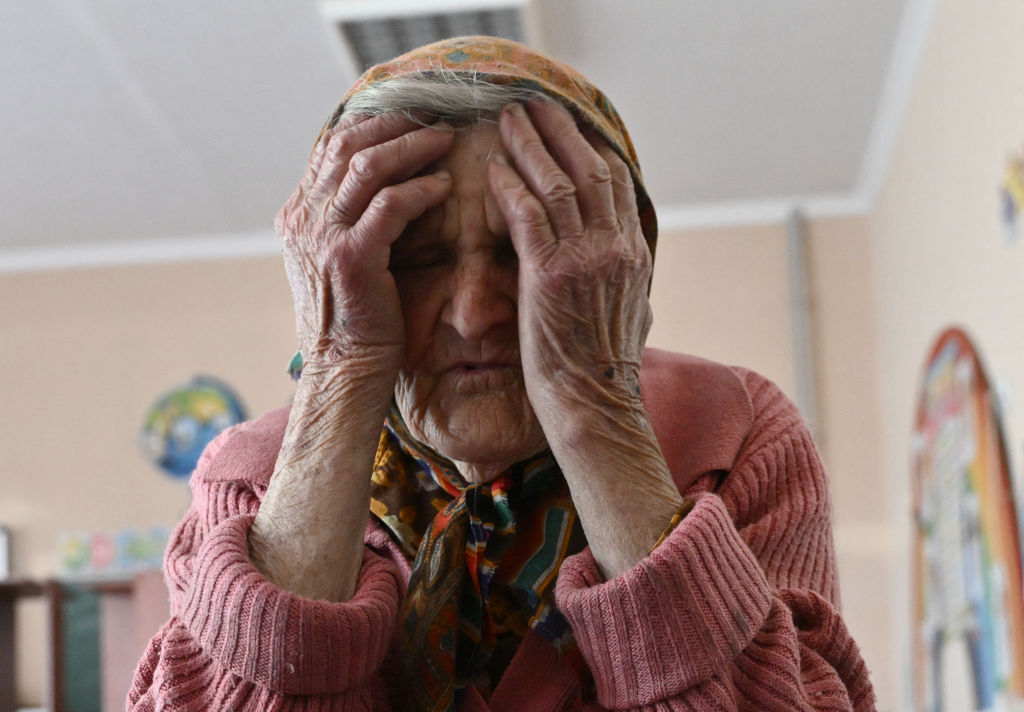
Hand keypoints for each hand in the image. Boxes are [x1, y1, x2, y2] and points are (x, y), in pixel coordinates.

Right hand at [275, 114, 454, 377]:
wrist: (345, 370)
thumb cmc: (354, 320)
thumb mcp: (338, 261)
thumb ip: (347, 221)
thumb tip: (383, 184)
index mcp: (298, 215)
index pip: (330, 146)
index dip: (372, 123)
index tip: (411, 114)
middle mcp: (303, 219)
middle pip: (347, 144)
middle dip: (394, 124)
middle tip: (434, 117)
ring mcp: (323, 236)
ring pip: (367, 165)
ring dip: (412, 146)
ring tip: (445, 139)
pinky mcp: (352, 257)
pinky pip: (390, 205)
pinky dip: (420, 190)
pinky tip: (444, 186)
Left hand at [487, 100, 652, 423]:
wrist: (595, 409)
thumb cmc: (603, 373)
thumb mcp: (629, 317)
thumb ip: (627, 282)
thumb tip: (630, 270)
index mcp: (633, 255)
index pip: (615, 184)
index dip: (589, 147)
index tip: (568, 126)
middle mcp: (616, 249)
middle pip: (588, 169)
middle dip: (560, 131)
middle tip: (534, 104)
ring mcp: (587, 259)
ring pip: (557, 183)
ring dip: (530, 145)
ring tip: (508, 119)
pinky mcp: (551, 276)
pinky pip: (529, 215)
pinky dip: (511, 186)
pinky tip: (494, 168)